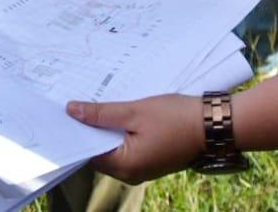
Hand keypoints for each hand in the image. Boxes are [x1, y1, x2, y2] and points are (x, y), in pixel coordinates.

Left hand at [66, 95, 202, 183]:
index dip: (76, 133)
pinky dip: (119, 131)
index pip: (88, 153)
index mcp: (125, 167)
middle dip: (89, 129)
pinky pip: (127, 147)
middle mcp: (131, 174)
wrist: (213, 125)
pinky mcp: (151, 159)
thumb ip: (101, 114)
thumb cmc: (175, 118)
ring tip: (94, 104)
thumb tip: (71, 112)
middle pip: (99, 151)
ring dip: (105, 128)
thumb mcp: (134, 112)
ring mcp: (142, 168)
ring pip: (113, 148)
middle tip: (75, 104)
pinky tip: (115, 112)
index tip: (64, 114)